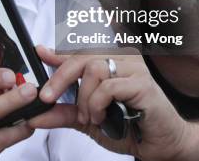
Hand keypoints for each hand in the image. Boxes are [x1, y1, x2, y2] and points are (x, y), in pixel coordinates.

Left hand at [28, 46, 194, 160]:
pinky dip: (98, 104)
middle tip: (47, 97)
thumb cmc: (131, 128)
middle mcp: (122, 59)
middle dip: (60, 79)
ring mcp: (134, 68)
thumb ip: (65, 112)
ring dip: (84, 98)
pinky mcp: (142, 83)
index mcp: (110, 63)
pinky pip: (108, 87)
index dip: (57, 53)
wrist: (161, 145)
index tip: (40, 52)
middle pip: (81, 58)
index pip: (79, 53)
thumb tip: (38, 112)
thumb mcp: (88, 120)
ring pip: (93, 70)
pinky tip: (102, 117)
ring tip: (90, 117)